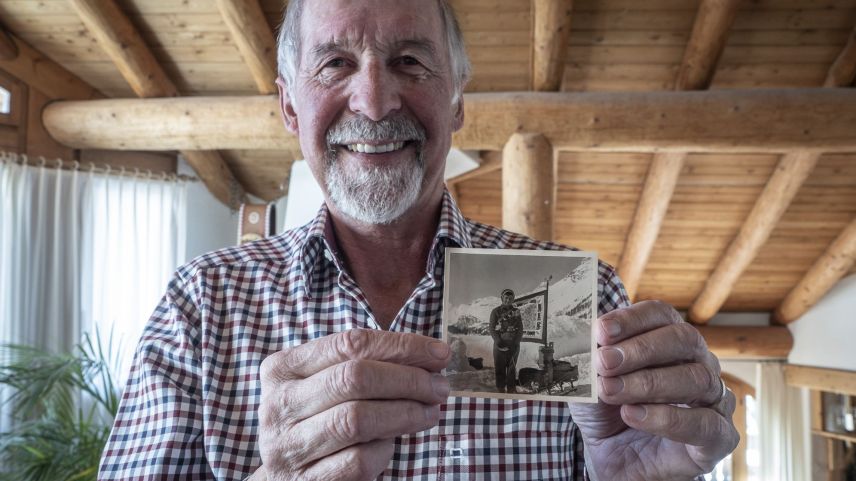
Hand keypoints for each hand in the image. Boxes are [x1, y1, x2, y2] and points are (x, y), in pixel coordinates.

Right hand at [255, 329, 450, 480]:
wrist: (285, 480)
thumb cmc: (316, 420)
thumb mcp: (326, 385)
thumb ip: (364, 365)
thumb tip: (429, 356)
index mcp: (283, 369)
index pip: (349, 343)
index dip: (401, 345)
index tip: (439, 353)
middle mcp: (279, 404)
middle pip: (354, 377)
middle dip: (408, 379)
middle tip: (439, 387)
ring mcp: (288, 446)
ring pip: (357, 419)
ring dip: (405, 413)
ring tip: (430, 412)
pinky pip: (358, 460)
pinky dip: (385, 450)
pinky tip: (394, 443)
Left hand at [568, 301, 738, 480]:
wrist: (611, 461)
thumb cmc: (605, 413)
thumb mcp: (589, 381)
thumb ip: (592, 357)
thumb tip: (588, 336)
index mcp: (669, 342)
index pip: (661, 315)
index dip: (632, 319)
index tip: (601, 330)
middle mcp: (698, 363)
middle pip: (684, 339)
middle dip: (640, 349)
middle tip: (605, 362)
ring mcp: (714, 399)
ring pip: (696, 379)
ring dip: (648, 383)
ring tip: (611, 391)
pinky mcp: (719, 437)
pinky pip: (705, 423)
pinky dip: (666, 418)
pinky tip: (633, 415)